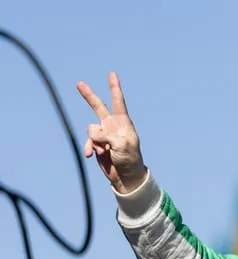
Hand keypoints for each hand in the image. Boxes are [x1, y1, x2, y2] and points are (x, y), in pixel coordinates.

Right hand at [76, 72, 146, 193]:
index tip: (112, 73)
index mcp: (123, 123)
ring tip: (104, 151)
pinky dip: (88, 148)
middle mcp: (112, 126)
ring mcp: (104, 135)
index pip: (118, 101)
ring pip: (90, 130)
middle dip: (88, 95)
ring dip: (94, 141)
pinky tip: (91, 155)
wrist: (126, 176)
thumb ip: (105, 135)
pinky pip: (88, 142)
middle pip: (98, 107)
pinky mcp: (97, 145)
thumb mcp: (121, 145)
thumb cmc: (130, 159)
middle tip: (79, 83)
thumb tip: (91, 133)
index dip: (114, 87)